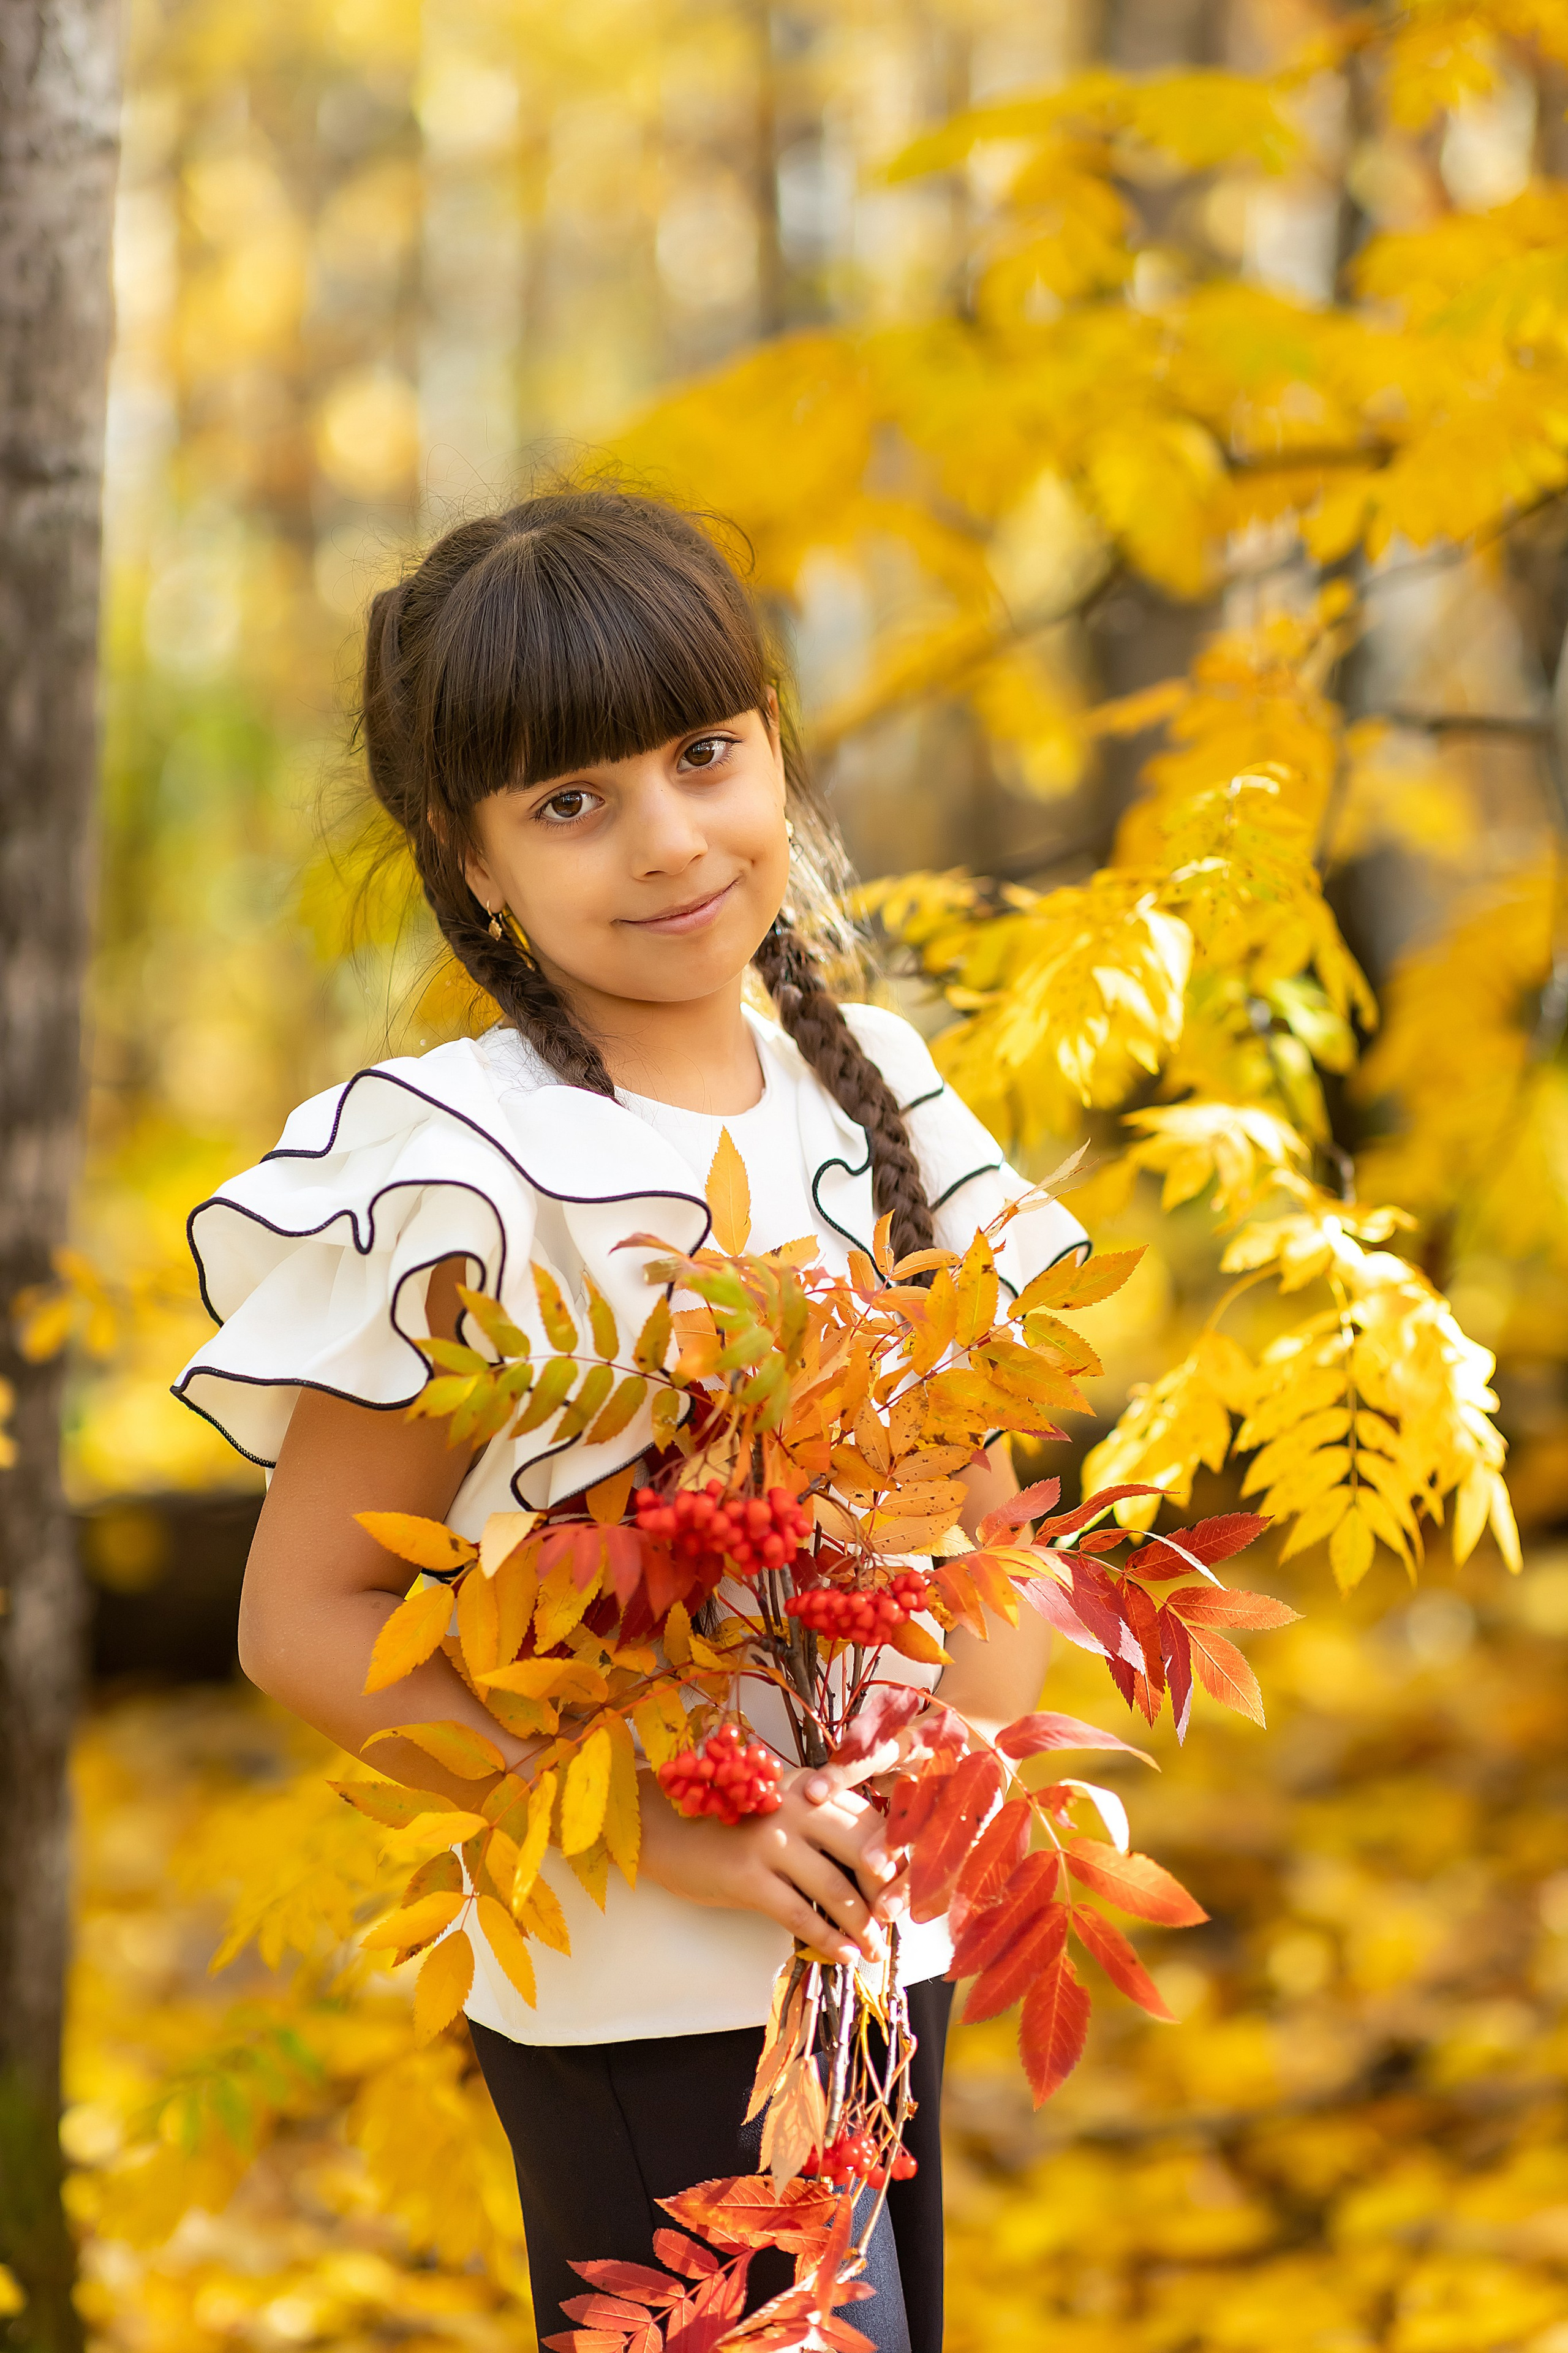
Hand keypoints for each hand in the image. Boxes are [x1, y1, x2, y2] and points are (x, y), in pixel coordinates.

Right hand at [637, 1763, 902, 1966]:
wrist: (662, 1826)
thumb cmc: (726, 1822)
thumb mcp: (776, 1809)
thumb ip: (818, 1825)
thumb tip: (870, 1867)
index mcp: (808, 1787)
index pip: (867, 1821)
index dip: (891, 1859)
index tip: (902, 1890)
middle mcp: (795, 1808)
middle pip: (861, 1852)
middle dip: (884, 1894)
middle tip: (893, 1924)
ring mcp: (770, 1841)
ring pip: (835, 1889)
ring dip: (861, 1926)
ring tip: (874, 1949)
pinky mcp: (747, 1876)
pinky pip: (799, 1914)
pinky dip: (827, 1939)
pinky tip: (842, 1955)